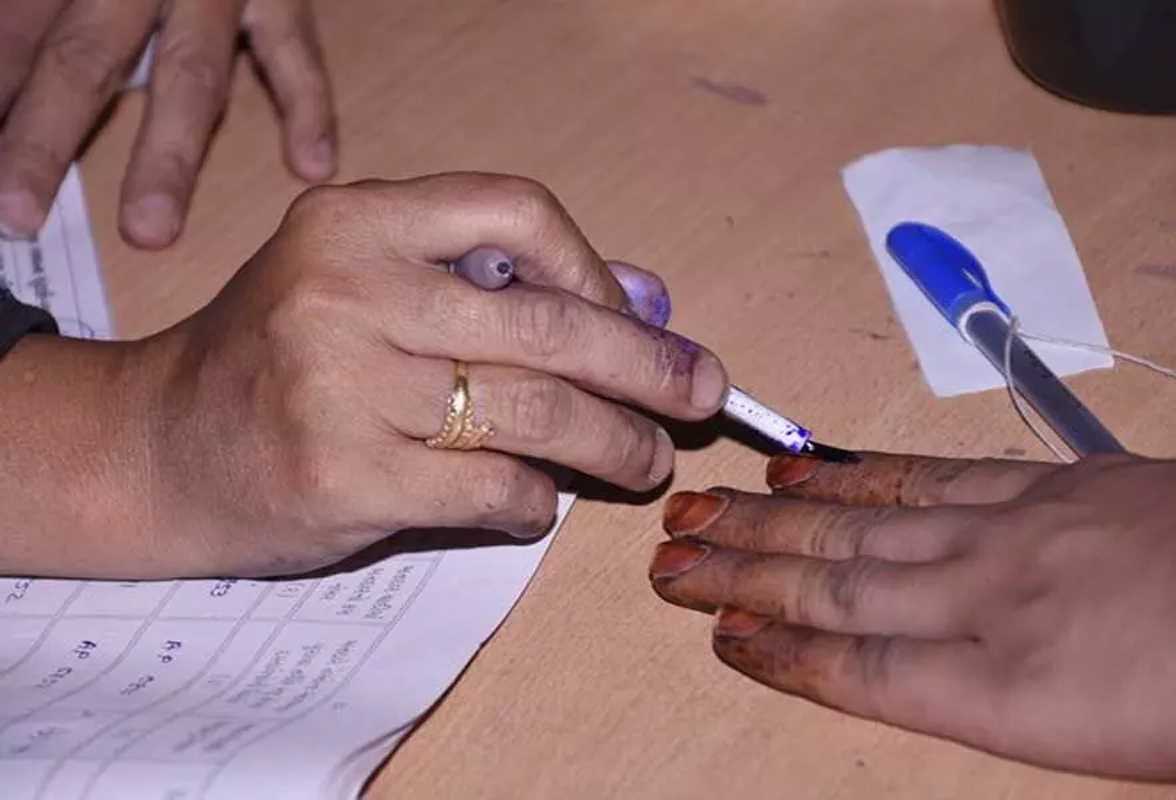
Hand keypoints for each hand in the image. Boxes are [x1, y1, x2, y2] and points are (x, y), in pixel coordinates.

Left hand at [0, 0, 333, 247]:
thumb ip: (26, 8)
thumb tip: (2, 64)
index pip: (19, 35)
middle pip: (85, 58)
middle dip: (47, 139)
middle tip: (18, 212)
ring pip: (191, 73)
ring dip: (168, 156)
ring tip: (149, 229)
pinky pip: (298, 50)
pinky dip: (308, 106)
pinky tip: (310, 164)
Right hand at [62, 173, 721, 578]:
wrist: (159, 447)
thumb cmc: (281, 360)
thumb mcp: (366, 284)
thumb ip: (493, 284)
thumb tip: (646, 303)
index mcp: (356, 219)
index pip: (517, 212)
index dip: (596, 270)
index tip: (636, 321)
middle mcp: (346, 288)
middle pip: (548, 325)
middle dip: (647, 370)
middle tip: (700, 397)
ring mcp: (339, 383)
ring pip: (534, 412)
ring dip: (614, 445)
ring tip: (646, 461)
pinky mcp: (341, 475)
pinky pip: (490, 487)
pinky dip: (537, 502)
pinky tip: (541, 505)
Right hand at [651, 451, 1175, 779]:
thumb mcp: (1127, 752)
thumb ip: (1022, 719)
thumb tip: (941, 690)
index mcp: (1014, 692)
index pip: (862, 671)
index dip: (781, 654)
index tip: (721, 637)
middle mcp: (990, 605)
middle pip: (836, 590)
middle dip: (741, 577)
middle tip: (667, 563)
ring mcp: (1010, 535)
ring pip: (860, 528)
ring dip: (770, 524)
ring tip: (703, 514)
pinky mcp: (1043, 489)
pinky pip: (926, 478)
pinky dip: (856, 478)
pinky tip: (809, 472)